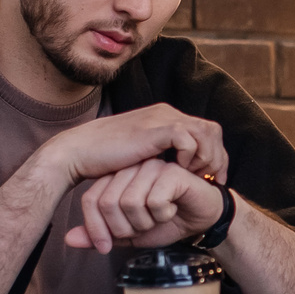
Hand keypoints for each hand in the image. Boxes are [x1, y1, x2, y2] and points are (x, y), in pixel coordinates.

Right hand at [47, 104, 225, 187]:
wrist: (77, 152)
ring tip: (195, 177)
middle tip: (213, 180)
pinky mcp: (152, 130)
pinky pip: (187, 138)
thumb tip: (176, 170)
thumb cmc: (105, 159)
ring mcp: (160, 119)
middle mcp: (166, 113)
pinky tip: (179, 170)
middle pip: (212, 130)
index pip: (207, 130)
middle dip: (218, 157)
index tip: (215, 178)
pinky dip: (189, 155)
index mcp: (165, 118)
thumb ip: (159, 156)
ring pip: (205, 132)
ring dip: (206, 157)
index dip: (217, 155)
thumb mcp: (140, 155)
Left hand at [63, 157, 225, 252]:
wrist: (201, 221)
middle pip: (108, 202)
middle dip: (126, 228)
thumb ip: (100, 236)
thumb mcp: (128, 235)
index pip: (91, 200)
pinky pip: (153, 200)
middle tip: (144, 226)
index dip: (96, 228)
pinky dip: (163, 214)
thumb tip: (69, 240)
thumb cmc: (167, 222)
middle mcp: (131, 168)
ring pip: (129, 202)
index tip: (107, 245)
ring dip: (146, 221)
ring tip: (160, 216)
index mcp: (117, 179)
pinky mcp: (170, 171)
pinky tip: (174, 207)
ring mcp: (151, 167)